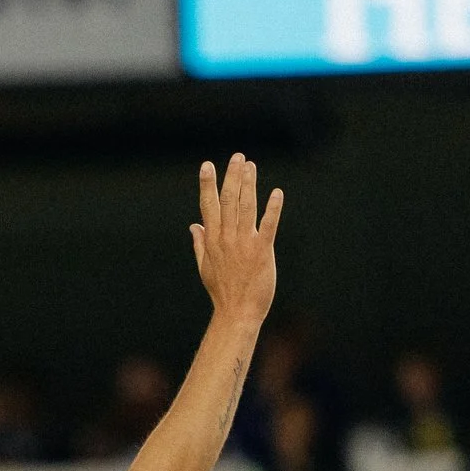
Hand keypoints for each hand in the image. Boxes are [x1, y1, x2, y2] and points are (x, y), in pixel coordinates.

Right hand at [190, 153, 283, 324]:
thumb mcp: (205, 267)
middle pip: (228, 201)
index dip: (208, 184)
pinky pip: (268, 225)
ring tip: (250, 166)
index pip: (208, 206)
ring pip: (246, 207)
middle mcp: (226, 238)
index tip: (207, 166)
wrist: (237, 312)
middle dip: (232, 177)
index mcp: (212, 240)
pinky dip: (272, 208)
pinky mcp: (262, 251)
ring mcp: (244, 243)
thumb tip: (193, 226)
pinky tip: (276, 192)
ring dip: (248, 184)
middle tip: (237, 157)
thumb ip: (199, 244)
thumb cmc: (222, 292)